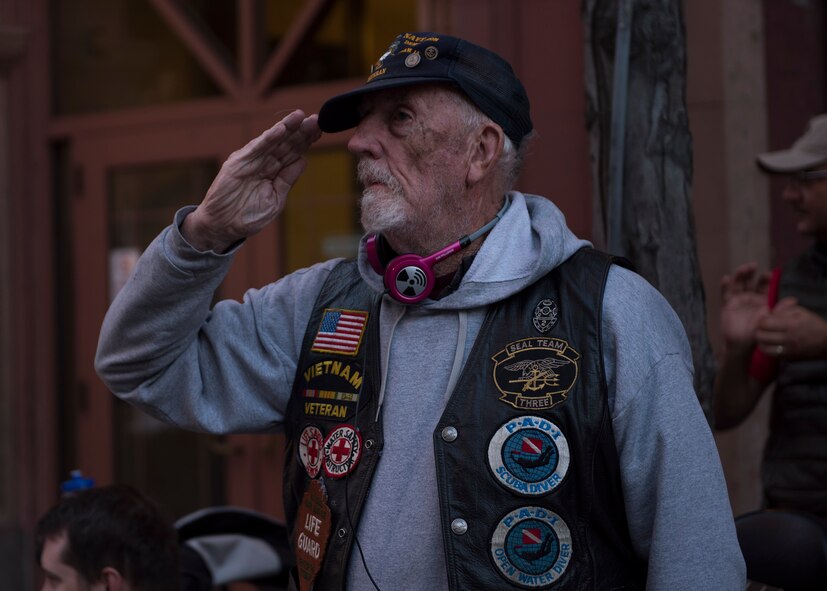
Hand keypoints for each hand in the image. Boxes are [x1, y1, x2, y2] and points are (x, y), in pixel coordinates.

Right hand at [183, 110, 321, 251]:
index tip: (321, 130)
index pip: (293, 153)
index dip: (306, 141)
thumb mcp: (275, 199)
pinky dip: (269, 137)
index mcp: (275, 172)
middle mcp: (264, 162)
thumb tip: (303, 160)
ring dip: (287, 127)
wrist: (224, 226)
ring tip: (301, 116)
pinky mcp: (239, 162)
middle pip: (286, 144)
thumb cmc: (249, 215)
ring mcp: (252, 160)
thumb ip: (287, 180)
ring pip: (273, 141)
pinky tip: (281, 128)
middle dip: (301, 131)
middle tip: (317, 119)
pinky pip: (256, 147)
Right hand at [719, 263, 771, 352]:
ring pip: (738, 284)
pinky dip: (725, 286)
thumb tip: (794, 300)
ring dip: (739, 275)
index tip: (768, 274)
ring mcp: (738, 299)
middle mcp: (749, 297)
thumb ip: (780, 309)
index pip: (763, 285)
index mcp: (761, 299)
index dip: (765, 279)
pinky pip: (725, 293)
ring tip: (742, 269)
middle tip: (752, 266)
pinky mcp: (727, 304)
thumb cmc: (758, 333)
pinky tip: (726, 278)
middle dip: (750, 273)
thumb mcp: (771, 320)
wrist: (742, 344)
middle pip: (749, 281)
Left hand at [756, 297, 826, 359]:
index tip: (765, 318)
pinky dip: (766, 348)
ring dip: (761, 340)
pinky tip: (769, 343)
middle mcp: (787, 338)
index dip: (761, 319)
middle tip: (762, 327)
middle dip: (759, 329)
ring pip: (763, 347)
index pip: (764, 323)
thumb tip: (769, 311)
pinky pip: (771, 354)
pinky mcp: (788, 357)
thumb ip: (783, 308)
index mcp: (790, 325)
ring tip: (764, 335)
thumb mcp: (800, 311)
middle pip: (761, 335)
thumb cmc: (813, 324)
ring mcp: (787, 350)